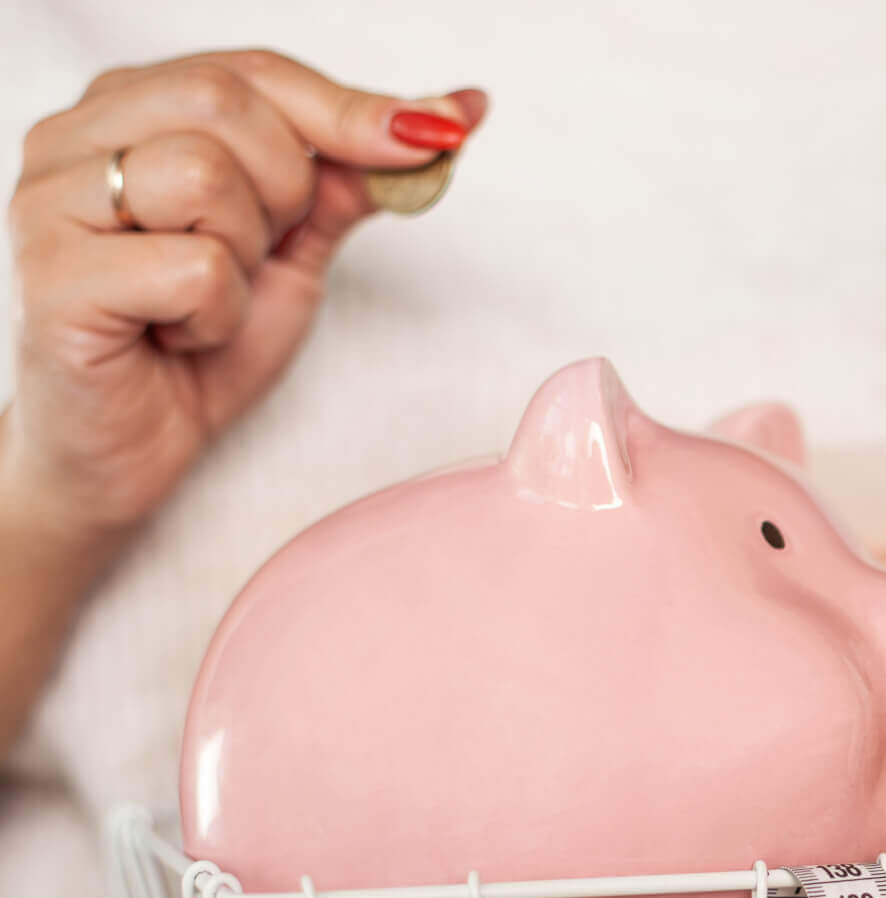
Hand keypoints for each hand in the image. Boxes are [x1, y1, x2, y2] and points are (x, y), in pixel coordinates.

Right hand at [2, 49, 487, 539]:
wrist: (130, 453)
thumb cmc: (198, 348)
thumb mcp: (293, 254)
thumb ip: (347, 182)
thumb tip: (448, 115)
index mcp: (130, 109)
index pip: (256, 71)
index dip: (354, 108)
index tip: (445, 131)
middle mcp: (77, 136)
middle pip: (227, 102)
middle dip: (285, 192)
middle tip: (256, 261)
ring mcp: (53, 201)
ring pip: (206, 177)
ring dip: (244, 263)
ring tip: (203, 307)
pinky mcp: (56, 276)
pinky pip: (194, 269)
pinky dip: (216, 318)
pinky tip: (177, 339)